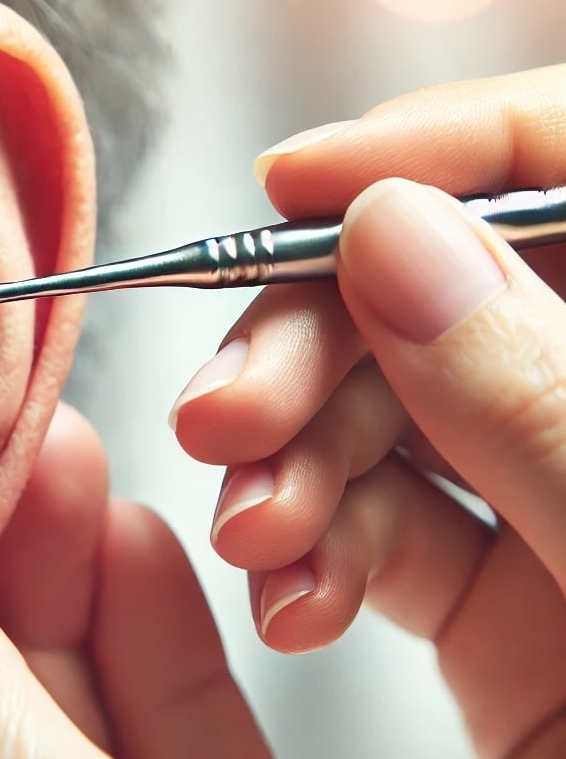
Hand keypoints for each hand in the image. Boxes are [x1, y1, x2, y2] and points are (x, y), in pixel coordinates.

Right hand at [170, 64, 565, 758]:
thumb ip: (539, 402)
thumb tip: (399, 240)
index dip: (436, 156)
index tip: (301, 187)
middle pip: (436, 290)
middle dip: (309, 343)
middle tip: (226, 411)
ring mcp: (553, 502)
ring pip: (384, 411)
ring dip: (291, 462)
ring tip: (255, 534)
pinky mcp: (496, 598)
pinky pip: (378, 528)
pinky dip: (313, 551)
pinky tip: (294, 602)